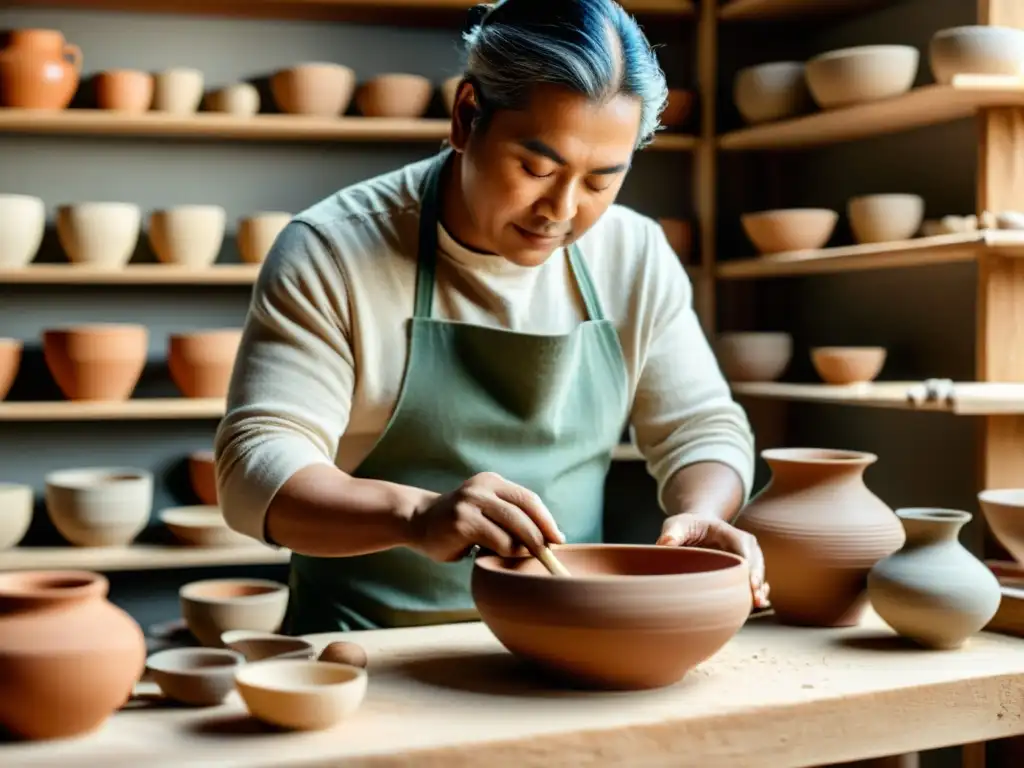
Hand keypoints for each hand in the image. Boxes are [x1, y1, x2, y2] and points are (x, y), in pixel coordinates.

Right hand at [407, 472, 564, 562]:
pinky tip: (500, 558)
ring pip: (513, 527)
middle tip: (549, 555)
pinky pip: (497, 541)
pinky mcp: (462, 523)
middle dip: (541, 536)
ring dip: (524, 547)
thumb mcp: (486, 510)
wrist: (417, 521)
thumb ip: (509, 517)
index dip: (546, 520)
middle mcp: (482, 488)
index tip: (558, 539)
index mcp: (492, 482)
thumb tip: (548, 538)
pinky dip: (506, 552)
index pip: (528, 499)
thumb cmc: (459, 523)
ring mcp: (470, 503)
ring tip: (523, 557)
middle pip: (524, 512)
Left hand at [657, 513, 769, 608]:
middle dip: (757, 582)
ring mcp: (748, 560)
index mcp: (731, 533)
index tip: (750, 581)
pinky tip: (754, 606)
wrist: (698, 527)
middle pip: (756, 564)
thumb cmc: (688, 526)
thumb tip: (664, 544)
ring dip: (759, 591)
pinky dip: (756, 593)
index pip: (744, 548)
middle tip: (756, 600)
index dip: (749, 565)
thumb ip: (673, 532)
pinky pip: (754, 584)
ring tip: (757, 605)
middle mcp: (745, 546)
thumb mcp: (678, 524)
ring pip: (758, 576)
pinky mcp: (744, 572)